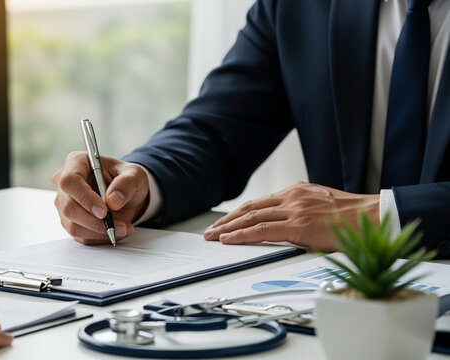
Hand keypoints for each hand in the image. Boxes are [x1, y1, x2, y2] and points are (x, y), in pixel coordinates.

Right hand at [53, 151, 149, 244]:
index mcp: (76, 163)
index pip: (70, 181)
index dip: (85, 198)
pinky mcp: (69, 222)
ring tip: (124, 227)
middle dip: (96, 221)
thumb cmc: (126, 179)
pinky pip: (81, 236)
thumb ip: (126, 184)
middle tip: (121, 225)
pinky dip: (101, 237)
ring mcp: (64, 204)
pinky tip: (116, 230)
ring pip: (74, 226)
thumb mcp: (135, 175)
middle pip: (69, 207)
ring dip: (101, 231)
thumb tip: (113, 200)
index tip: (104, 211)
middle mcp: (65, 184)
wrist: (124, 195)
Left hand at [203, 181, 379, 250]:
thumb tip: (286, 221)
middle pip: (249, 208)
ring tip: (213, 236)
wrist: (374, 216)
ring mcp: (294, 209)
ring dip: (228, 228)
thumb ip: (301, 209)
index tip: (224, 223)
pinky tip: (229, 239)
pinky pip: (263, 229)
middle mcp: (291, 197)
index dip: (238, 214)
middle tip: (210, 230)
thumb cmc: (352, 216)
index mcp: (296, 191)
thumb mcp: (321, 204)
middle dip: (226, 220)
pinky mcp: (299, 224)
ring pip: (251, 218)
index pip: (259, 203)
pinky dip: (242, 234)